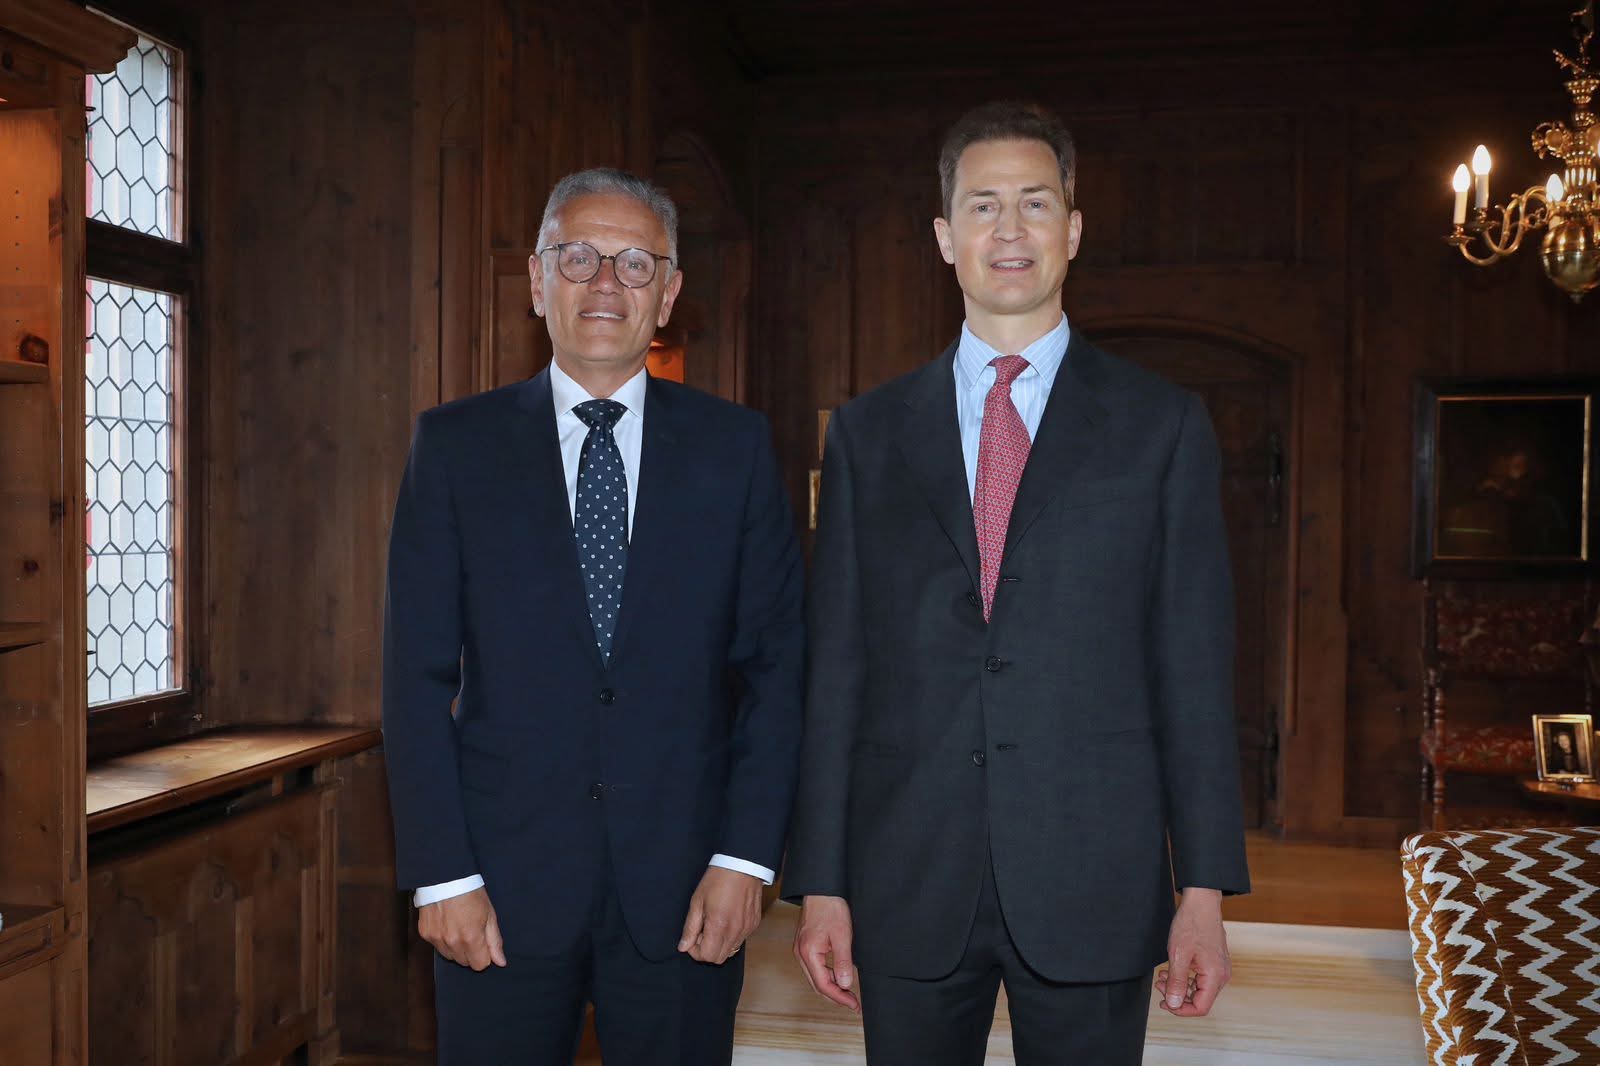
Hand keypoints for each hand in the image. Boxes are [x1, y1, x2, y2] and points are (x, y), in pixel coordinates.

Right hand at [418, 886, 506, 970]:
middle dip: (470, 952)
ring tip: (458, 928)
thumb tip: (500, 962)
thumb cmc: (472, 894)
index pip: (479, 965)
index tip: (484, 943)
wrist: (446, 877)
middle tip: (471, 932)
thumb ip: (494, 941)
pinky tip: (446, 925)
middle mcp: (452, 942)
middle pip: (464, 962)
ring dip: (456, 948)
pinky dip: (443, 940)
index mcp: (471, 937)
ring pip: (450, 956)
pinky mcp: (425, 934)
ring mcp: (436, 939)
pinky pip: (437, 947)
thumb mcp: (489, 915)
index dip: (484, 955)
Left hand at [678, 866, 763, 963]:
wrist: (742, 865)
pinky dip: (731, 937)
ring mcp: (747, 928)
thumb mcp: (697, 901)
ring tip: (714, 925)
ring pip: (731, 951)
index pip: (707, 956)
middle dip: (706, 950)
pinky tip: (727, 920)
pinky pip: (740, 940)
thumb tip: (683, 946)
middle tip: (702, 932)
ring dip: (719, 944)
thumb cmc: (717, 880)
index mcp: (719, 926)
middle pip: (719, 958)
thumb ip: (690, 927)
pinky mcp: (754, 923)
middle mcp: (735, 931)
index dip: (695, 951)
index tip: (692, 938)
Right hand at [793, 895, 858, 1011]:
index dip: (839, 998)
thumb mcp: (842, 935)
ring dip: (832, 987)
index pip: (824, 985)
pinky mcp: (805, 946)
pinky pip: (815, 968)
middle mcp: (801, 954)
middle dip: (836, 996)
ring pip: (815, 978)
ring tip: (849, 993)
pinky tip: (839, 976)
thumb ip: (843, 961)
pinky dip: (827, 976)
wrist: (821, 890)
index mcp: (808, 953)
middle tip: (853, 1003)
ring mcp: (801, 950)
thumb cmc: (830, 907)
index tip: (854, 1004)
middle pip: (817, 985)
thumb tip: (846, 984)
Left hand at [1156, 887, 1230, 1016]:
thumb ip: (1176, 982)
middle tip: (1159, 983)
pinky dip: (1185, 977)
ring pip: (1199, 990)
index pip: (1201, 1008)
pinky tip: (1172, 969)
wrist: (1202, 902)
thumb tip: (1173, 1004)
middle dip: (1177, 996)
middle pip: (1200, 1000)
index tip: (1164, 1002)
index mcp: (1215, 976)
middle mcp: (1221, 976)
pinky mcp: (1215, 962)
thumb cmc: (1191, 924)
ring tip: (1162, 975)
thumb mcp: (1178, 955)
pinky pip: (1201, 979)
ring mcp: (1220, 969)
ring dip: (1179, 986)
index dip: (1180, 1009)